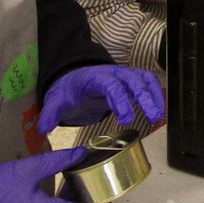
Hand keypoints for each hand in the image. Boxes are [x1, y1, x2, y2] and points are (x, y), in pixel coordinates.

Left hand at [37, 64, 164, 132]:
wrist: (75, 78)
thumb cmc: (68, 90)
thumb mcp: (56, 100)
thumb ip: (50, 113)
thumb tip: (43, 129)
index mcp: (94, 78)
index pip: (110, 85)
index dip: (120, 100)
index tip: (125, 119)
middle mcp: (113, 73)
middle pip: (133, 80)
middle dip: (144, 98)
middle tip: (152, 117)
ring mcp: (124, 75)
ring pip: (144, 79)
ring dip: (154, 95)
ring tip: (158, 116)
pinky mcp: (131, 80)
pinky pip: (148, 82)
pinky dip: (156, 92)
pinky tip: (160, 110)